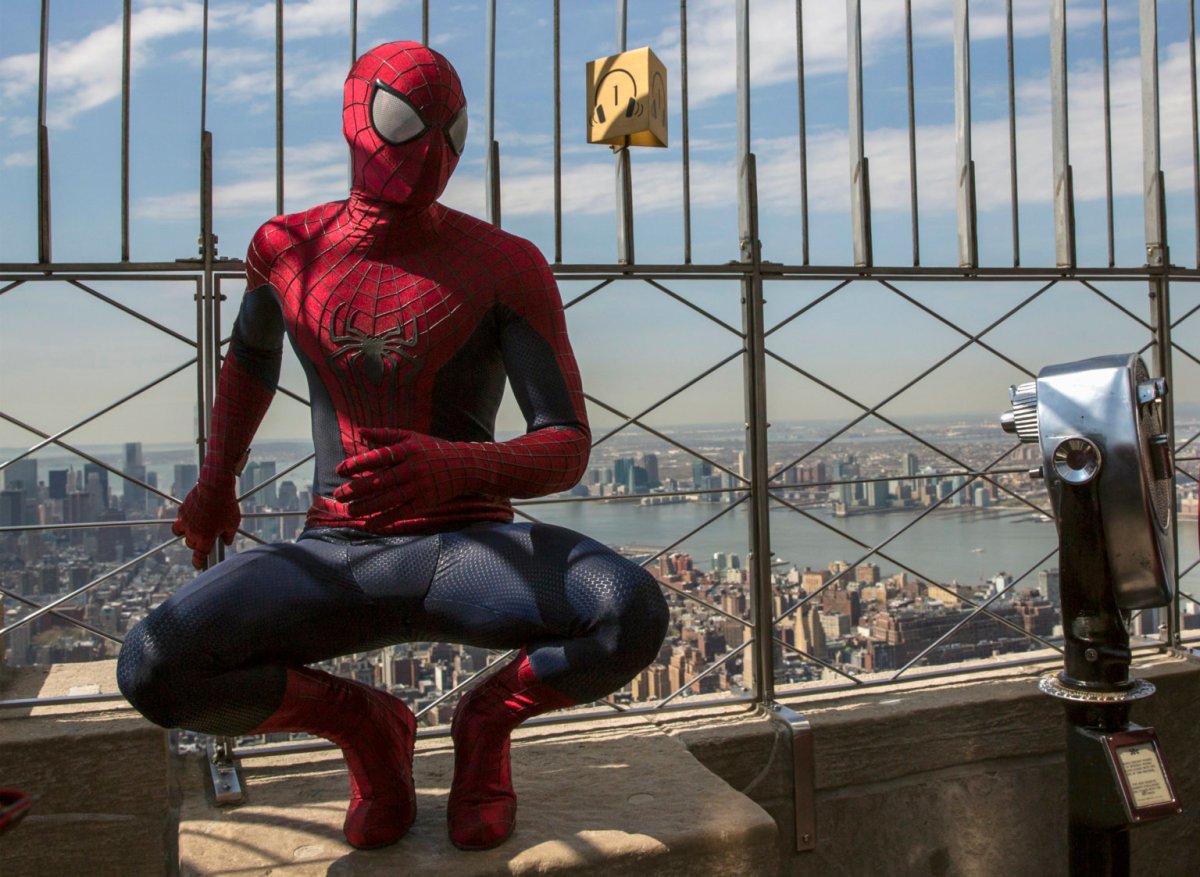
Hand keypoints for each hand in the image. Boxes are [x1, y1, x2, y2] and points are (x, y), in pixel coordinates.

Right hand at [172, 475, 240, 568]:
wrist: (215, 486)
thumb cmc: (226, 505)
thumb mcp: (233, 523)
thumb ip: (229, 536)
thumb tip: (226, 542)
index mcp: (206, 538)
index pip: (199, 556)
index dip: (198, 562)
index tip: (198, 565)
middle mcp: (193, 532)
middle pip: (191, 544)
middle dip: (197, 542)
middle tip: (206, 534)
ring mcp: (185, 522)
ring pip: (181, 534)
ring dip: (187, 533)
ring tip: (195, 527)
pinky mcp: (182, 511)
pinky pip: (180, 520)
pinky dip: (184, 520)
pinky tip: (193, 515)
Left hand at [334, 428, 470, 517]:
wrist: (465, 465)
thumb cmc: (433, 449)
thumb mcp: (411, 437)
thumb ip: (385, 435)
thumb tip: (360, 431)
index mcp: (407, 450)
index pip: (377, 457)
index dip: (357, 464)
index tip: (340, 470)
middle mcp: (412, 468)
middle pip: (379, 481)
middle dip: (356, 489)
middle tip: (338, 494)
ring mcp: (419, 486)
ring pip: (388, 499)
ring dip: (366, 507)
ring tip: (349, 510)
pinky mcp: (425, 501)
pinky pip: (402, 512)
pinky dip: (385, 519)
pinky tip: (370, 524)